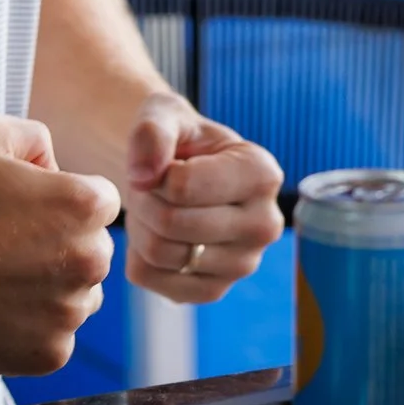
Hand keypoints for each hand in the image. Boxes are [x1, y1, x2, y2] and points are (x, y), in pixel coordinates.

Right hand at [0, 111, 120, 376]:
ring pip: (80, 295)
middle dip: (62, 244)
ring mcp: (70, 311)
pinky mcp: (50, 353)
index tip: (25, 209)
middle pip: (93, 249)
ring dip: (52, 288)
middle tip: (8, 245)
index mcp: (85, 206)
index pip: (100, 201)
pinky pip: (56, 336)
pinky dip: (31, 327)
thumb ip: (32, 136)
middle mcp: (91, 260)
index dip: (63, 200)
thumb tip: (53, 163)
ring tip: (0, 279)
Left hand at [120, 92, 284, 303]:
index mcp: (262, 174)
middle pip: (170, 223)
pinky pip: (151, 279)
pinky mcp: (214, 290)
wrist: (180, 171)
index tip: (160, 163)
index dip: (153, 173)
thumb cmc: (179, 138)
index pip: (182, 187)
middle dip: (144, 200)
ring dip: (140, 226)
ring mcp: (243, 264)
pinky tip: (154, 232)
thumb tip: (144, 176)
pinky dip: (138, 255)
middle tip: (148, 186)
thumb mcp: (165, 114)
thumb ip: (152, 131)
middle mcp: (265, 224)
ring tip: (153, 206)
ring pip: (159, 253)